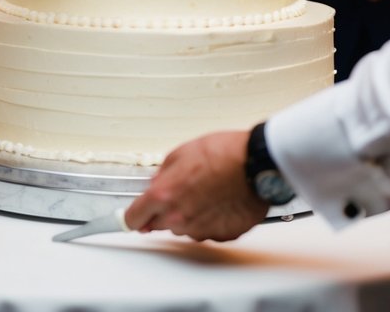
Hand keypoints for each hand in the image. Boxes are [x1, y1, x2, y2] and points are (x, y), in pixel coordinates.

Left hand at [124, 131, 266, 241]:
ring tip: (207, 192)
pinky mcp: (223, 235)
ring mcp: (202, 230)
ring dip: (189, 215)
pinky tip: (220, 202)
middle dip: (163, 211)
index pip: (133, 219)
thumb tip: (156, 184)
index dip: (133, 215)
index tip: (133, 216)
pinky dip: (211, 220)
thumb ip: (162, 174)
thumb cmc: (223, 154)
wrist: (256, 164)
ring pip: (185, 229)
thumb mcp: (180, 153)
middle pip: (158, 225)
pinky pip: (208, 231)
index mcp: (164, 196)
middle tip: (181, 192)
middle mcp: (180, 218)